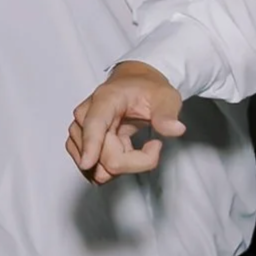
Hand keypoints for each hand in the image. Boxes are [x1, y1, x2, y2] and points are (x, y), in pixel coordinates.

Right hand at [67, 60, 185, 182]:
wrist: (133, 86)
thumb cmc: (147, 90)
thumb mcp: (166, 97)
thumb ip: (168, 114)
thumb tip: (175, 129)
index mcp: (105, 100)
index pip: (94, 125)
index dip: (91, 145)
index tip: (87, 164)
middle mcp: (85, 116)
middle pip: (101, 155)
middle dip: (133, 161)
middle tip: (155, 146)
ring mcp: (80, 132)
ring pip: (96, 167)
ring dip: (123, 165)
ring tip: (138, 147)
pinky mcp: (80, 145)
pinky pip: (93, 169)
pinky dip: (113, 168)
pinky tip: (125, 153)